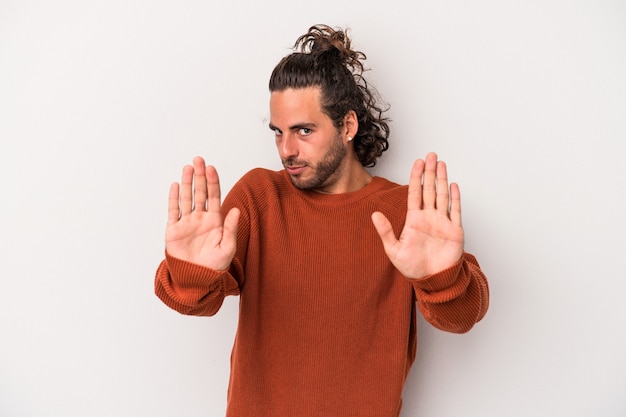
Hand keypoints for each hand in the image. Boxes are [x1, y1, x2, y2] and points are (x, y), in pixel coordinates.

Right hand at [165, 156, 239, 270]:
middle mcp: (200, 219)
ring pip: (187, 198)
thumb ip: (231, 229)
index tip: (211, 168)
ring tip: (188, 168)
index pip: (214, 197)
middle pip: (200, 193)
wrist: (196, 279)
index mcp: (215, 221)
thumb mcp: (227, 248)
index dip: (213, 182)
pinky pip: (173, 211)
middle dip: (199, 176)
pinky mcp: (174, 230)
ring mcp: (186, 223)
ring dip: (187, 183)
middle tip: (198, 160)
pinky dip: (174, 198)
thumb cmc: (214, 266)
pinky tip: (176, 186)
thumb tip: (235, 210)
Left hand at [371, 152, 463, 278]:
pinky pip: (455, 210)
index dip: (416, 177)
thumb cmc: (413, 267)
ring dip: (442, 179)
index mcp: (414, 220)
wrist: (432, 280)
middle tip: (430, 155)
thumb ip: (385, 231)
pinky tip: (453, 185)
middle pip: (429, 189)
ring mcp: (442, 222)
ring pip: (442, 195)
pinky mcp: (454, 230)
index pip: (415, 193)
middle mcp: (429, 217)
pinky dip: (455, 198)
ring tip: (441, 163)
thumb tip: (374, 214)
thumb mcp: (394, 250)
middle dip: (430, 172)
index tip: (417, 162)